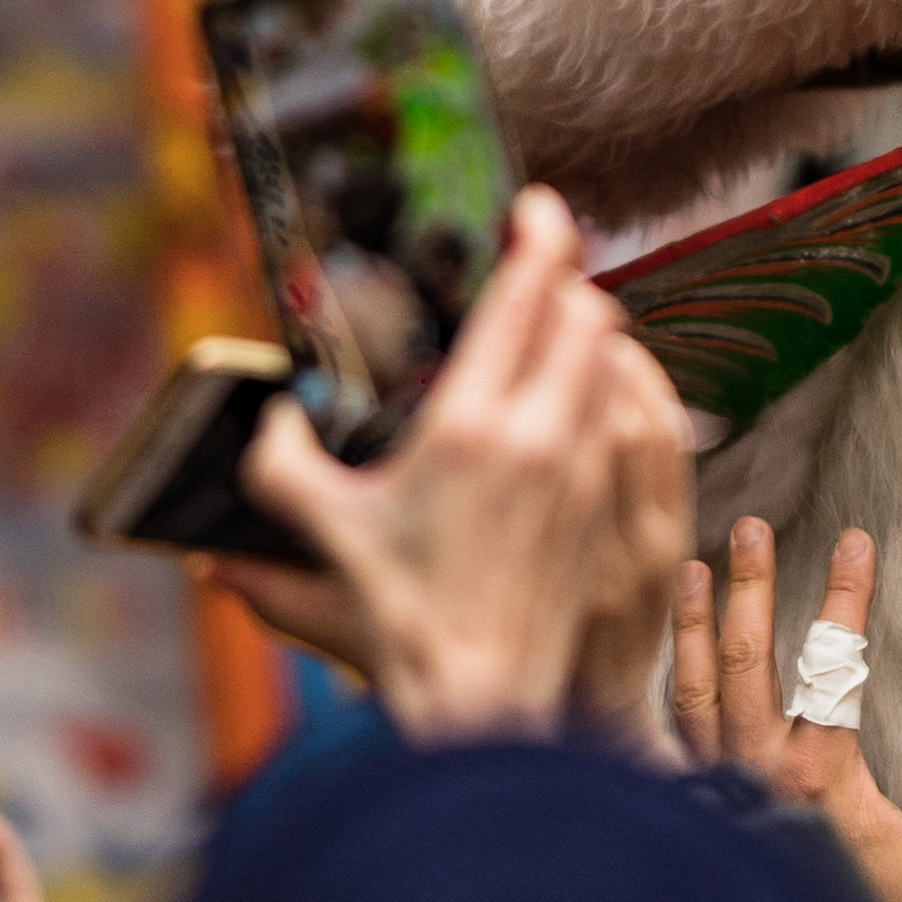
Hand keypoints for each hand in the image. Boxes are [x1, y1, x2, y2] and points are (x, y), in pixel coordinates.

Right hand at [229, 192, 657, 738]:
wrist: (483, 695)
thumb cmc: (402, 615)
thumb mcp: (324, 530)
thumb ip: (282, 463)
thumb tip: (274, 417)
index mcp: (470, 426)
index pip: (525, 298)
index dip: (541, 236)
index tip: (536, 206)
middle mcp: (540, 436)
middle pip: (588, 312)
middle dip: (569, 277)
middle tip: (540, 265)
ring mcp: (583, 470)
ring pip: (616, 359)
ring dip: (593, 328)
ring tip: (558, 323)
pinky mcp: (606, 505)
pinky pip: (627, 412)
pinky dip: (609, 383)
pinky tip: (577, 395)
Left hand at [659, 514, 901, 901]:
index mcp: (818, 773)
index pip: (833, 661)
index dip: (845, 595)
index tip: (853, 540)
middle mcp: (753, 771)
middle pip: (743, 658)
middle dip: (747, 585)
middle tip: (748, 527)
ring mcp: (709, 793)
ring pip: (689, 690)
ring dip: (689, 626)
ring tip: (686, 569)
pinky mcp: (687, 815)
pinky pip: (665, 740)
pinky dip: (661, 693)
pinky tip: (660, 665)